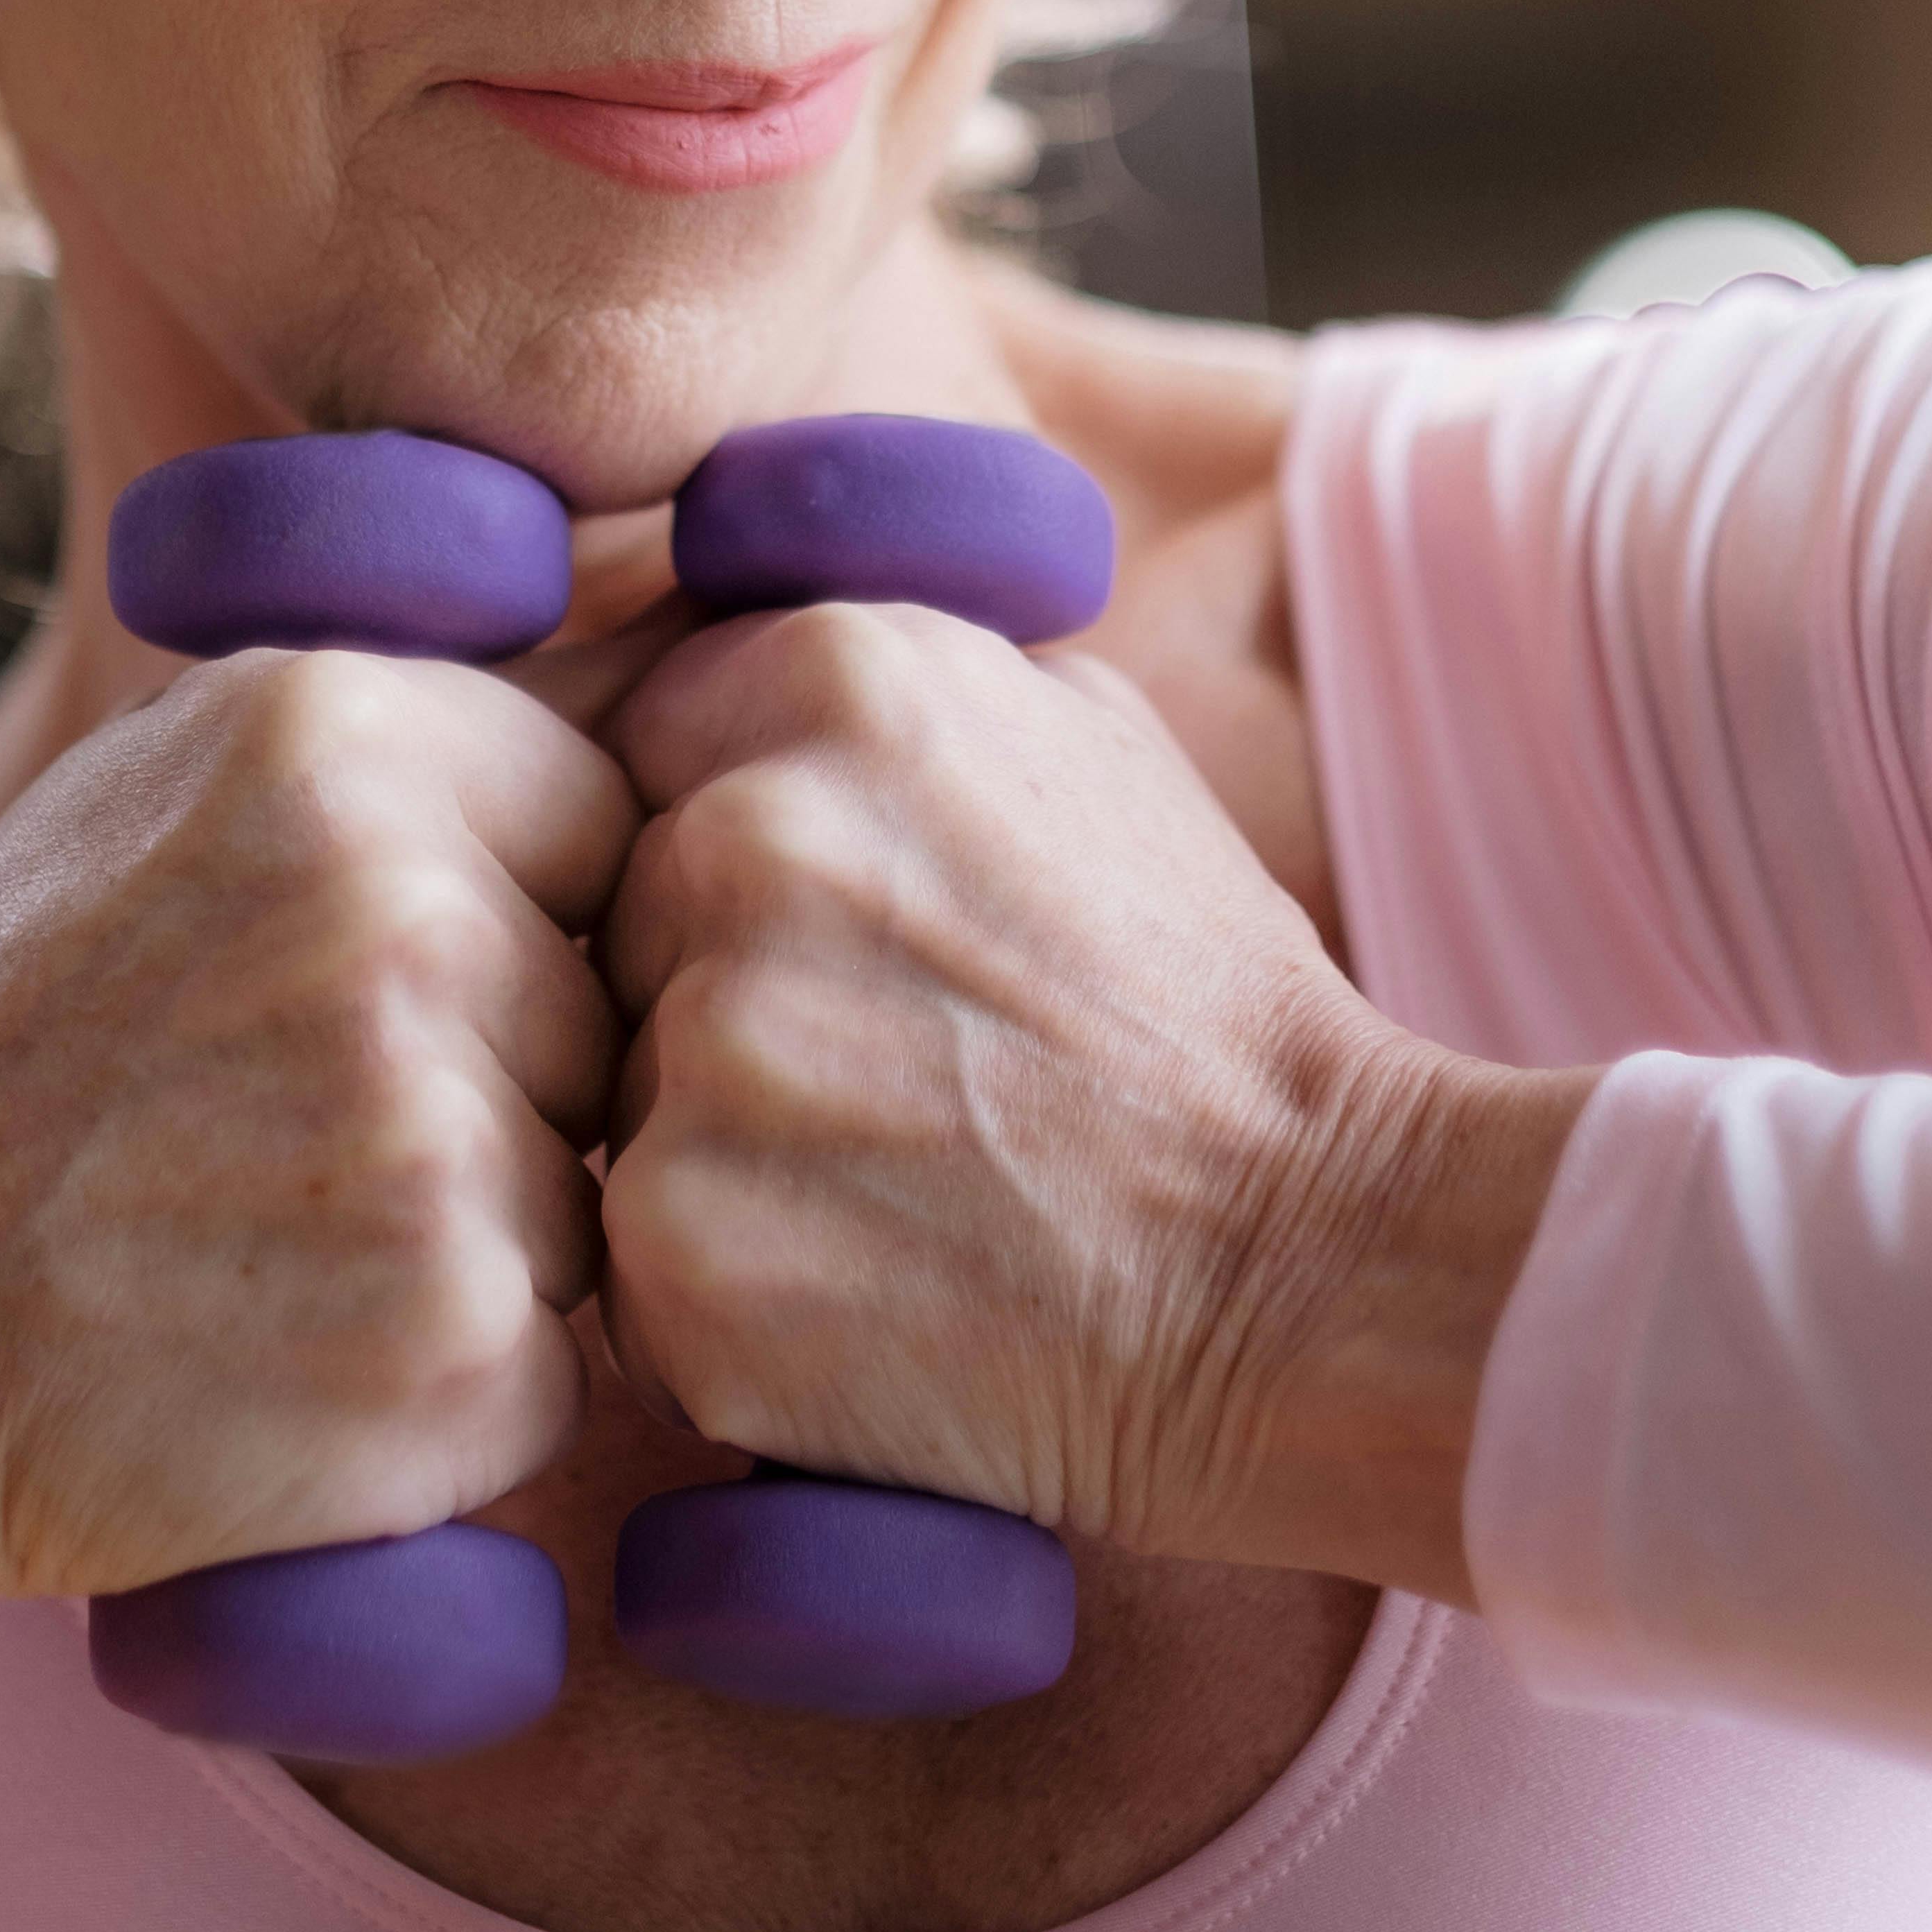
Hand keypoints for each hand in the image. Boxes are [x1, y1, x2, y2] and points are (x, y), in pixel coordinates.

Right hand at [0, 650, 637, 1646]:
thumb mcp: (154, 791)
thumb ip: (378, 756)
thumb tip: (613, 763)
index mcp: (339, 732)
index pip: (602, 823)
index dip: (519, 924)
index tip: (390, 996)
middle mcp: (406, 909)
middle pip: (603, 1014)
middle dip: (502, 1088)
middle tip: (292, 1139)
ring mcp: (435, 1132)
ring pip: (583, 1196)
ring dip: (473, 1244)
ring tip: (271, 1246)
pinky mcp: (452, 1342)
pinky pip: (551, 1366)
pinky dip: (444, 1394)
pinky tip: (284, 1367)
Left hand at [598, 605, 1592, 1593]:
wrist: (1316, 1262)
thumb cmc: (1203, 1008)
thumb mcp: (1087, 738)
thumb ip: (896, 674)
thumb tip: (731, 637)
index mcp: (834, 674)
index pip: (646, 741)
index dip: (715, 852)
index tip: (825, 938)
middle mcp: (745, 835)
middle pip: (619, 917)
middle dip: (705, 995)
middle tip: (876, 1080)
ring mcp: (704, 1042)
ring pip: (615, 1089)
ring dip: (712, 1147)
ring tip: (883, 1190)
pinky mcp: (681, 1240)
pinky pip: (628, 1255)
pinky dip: (718, 1290)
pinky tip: (862, 1294)